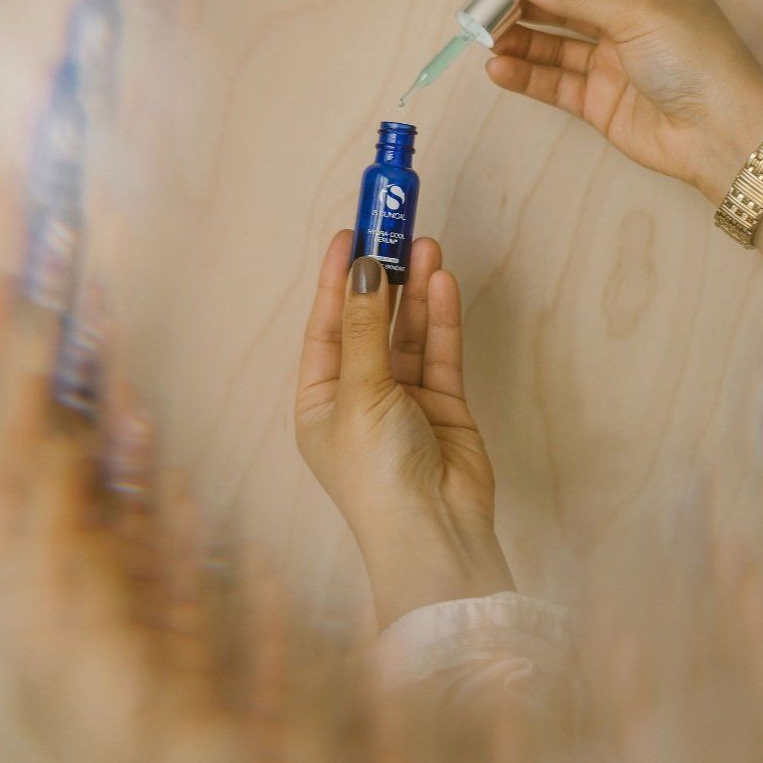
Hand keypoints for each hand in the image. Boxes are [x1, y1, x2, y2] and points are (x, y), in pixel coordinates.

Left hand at [295, 231, 513, 627]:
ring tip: (424, 244)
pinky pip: (439, 351)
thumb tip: (364, 269)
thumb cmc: (376, 473)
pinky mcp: (444, 404)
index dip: (338, 279)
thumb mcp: (359, 393)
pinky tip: (441, 281)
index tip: (351, 233)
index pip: (326, 326)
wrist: (434, 533)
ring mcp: (404, 399)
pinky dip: (441, 318)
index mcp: (319, 399)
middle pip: (370, 323)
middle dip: (382, 278)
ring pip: (408, 332)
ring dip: (415, 290)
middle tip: (394, 229)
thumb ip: (366, 329)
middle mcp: (359, 395)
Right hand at [486, 0, 762, 206]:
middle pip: (562, 7)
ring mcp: (611, 65)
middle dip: (522, 6)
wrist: (720, 132)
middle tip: (482, 9)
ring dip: (518, 40)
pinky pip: (554, 83)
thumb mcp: (637, 11)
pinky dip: (525, 75)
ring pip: (553, 46)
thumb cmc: (694, 59)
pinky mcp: (598, 104)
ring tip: (485, 39)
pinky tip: (499, 68)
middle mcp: (626, 24)